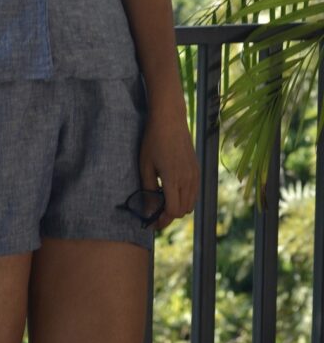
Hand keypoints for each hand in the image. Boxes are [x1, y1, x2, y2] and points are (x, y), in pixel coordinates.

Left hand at [139, 103, 199, 229]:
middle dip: (169, 216)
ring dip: (178, 207)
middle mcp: (188, 179)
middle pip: (182, 211)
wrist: (170, 120)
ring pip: (190, 204)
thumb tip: (148, 210)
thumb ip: (147, 189)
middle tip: (155, 213)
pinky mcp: (197, 170)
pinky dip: (185, 198)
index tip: (151, 222)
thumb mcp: (145, 165)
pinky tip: (172, 190)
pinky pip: (194, 193)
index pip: (172, 212)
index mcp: (173, 179)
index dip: (162, 220)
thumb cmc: (153, 140)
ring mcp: (195, 175)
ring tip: (162, 202)